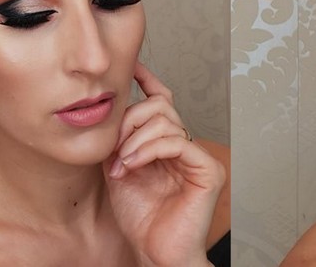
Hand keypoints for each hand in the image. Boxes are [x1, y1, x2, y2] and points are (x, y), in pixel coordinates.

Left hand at [105, 62, 224, 266]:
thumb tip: (106, 113)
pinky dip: (149, 149)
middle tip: (114, 147)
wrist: (154, 253)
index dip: (148, 81)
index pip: (161, 101)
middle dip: (130, 120)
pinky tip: (133, 164)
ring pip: (167, 121)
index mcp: (166, 144)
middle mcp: (185, 145)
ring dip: (135, 139)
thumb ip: (116, 142)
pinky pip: (178, 141)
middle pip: (160, 106)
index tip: (130, 67)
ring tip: (121, 163)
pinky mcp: (208, 169)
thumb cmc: (141, 219)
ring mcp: (198, 156)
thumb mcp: (118, 170)